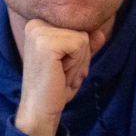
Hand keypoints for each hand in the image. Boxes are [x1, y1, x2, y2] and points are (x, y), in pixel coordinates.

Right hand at [15, 19, 106, 135]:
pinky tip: (61, 74)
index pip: (78, 30)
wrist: (40, 110)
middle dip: (80, 58)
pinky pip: (79, 45)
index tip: (63, 68)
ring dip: (78, 63)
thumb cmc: (56, 87)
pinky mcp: (46, 43)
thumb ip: (86, 46)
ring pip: (83, 39)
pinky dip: (76, 64)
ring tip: (61, 75)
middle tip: (62, 74)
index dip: (79, 53)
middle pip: (82, 33)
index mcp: (39, 26)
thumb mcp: (74, 62)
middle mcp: (36, 24)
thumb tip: (100, 33)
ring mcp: (39, 32)